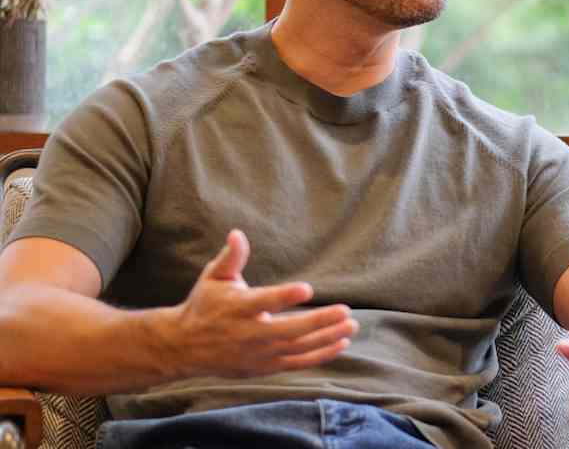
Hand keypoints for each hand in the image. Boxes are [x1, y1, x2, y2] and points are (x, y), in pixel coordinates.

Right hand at [160, 229, 357, 378]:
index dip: (284, 296)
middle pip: (288, 330)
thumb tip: (237, 234)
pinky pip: (297, 363)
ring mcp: (258, 354)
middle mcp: (248, 333)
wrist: (184, 347)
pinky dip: (320, 355)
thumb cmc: (205, 305)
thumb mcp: (213, 278)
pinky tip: (342, 344)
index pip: (263, 302)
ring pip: (297, 348)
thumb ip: (231, 258)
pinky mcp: (264, 367)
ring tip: (351, 326)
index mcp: (237, 307)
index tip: (306, 288)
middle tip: (346, 311)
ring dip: (327, 338)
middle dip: (318, 322)